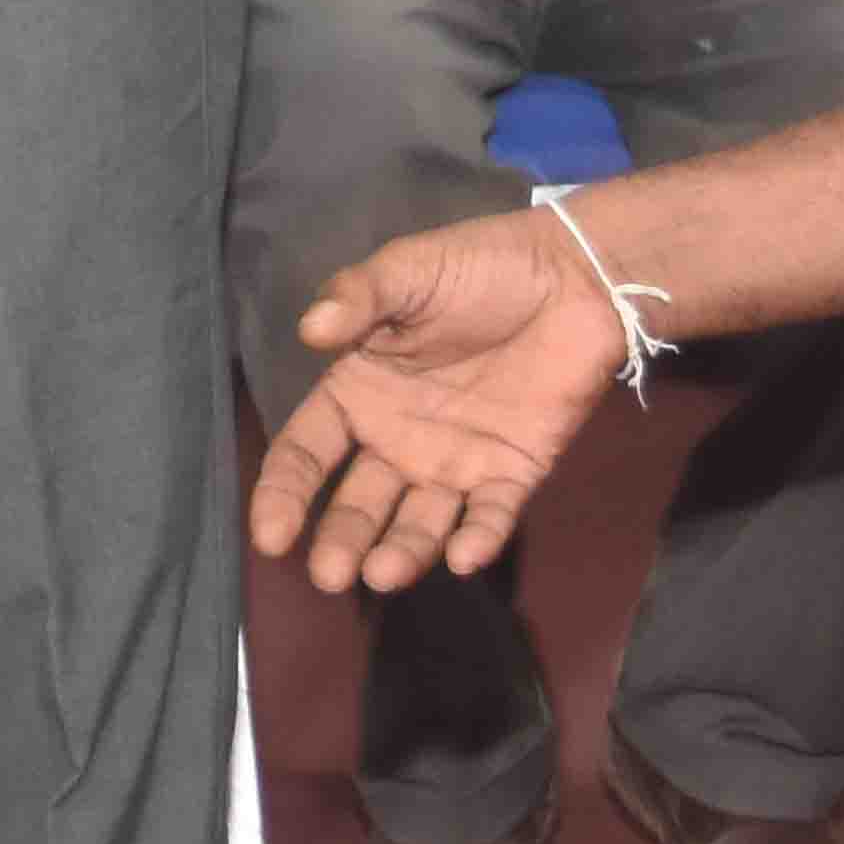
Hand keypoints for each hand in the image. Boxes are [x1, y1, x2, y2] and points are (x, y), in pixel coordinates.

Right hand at [249, 208, 633, 593]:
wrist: (572, 275)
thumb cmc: (477, 269)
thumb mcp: (407, 270)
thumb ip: (358, 298)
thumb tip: (310, 330)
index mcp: (360, 393)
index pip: (308, 452)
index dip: (285, 493)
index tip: (270, 535)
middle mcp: (399, 439)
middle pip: (359, 503)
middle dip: (342, 540)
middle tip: (330, 575)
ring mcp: (456, 461)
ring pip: (420, 522)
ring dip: (402, 552)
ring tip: (384, 574)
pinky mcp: (513, 472)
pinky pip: (492, 515)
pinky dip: (478, 538)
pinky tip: (464, 556)